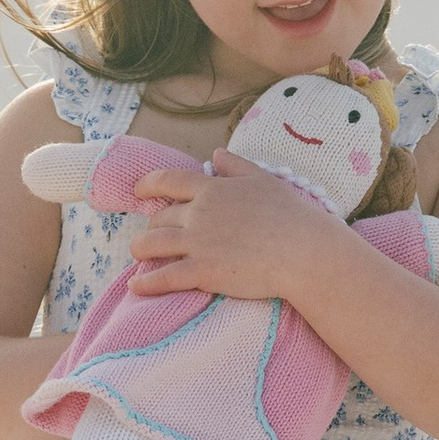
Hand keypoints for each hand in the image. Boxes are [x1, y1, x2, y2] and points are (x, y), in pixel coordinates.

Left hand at [127, 150, 334, 304]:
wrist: (302, 251)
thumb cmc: (289, 215)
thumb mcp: (263, 179)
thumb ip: (236, 165)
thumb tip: (216, 153)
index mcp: (211, 189)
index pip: (168, 181)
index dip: (148, 185)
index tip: (138, 191)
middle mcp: (198, 214)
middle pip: (159, 218)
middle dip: (151, 227)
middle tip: (152, 235)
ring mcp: (197, 244)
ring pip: (151, 245)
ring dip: (140, 250)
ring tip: (139, 255)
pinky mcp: (201, 272)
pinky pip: (163, 278)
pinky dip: (146, 283)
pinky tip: (136, 286)